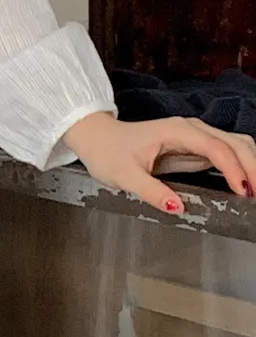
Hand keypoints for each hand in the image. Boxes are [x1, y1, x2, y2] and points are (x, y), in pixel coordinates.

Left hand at [63, 111, 255, 214]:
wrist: (96, 138)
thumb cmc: (108, 152)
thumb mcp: (124, 176)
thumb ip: (151, 191)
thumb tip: (178, 207)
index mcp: (177, 131)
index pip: (216, 148)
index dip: (234, 169)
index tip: (243, 191)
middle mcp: (190, 129)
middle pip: (235, 142)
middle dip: (252, 166)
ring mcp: (194, 136)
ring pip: (235, 143)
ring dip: (251, 163)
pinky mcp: (194, 145)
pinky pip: (226, 151)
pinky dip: (241, 164)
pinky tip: (246, 183)